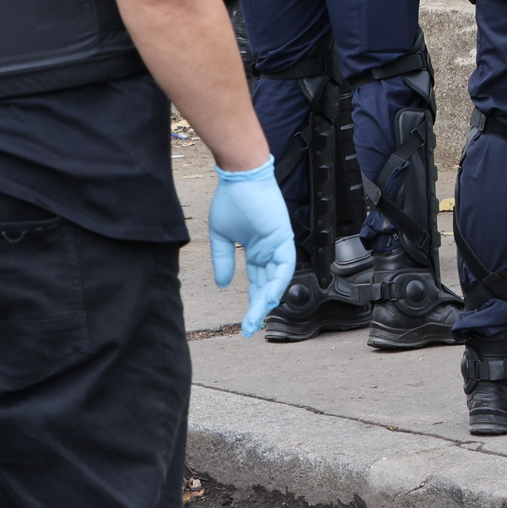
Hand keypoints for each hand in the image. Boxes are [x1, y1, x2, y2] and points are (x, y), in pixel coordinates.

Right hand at [207, 158, 294, 336]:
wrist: (239, 178)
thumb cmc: (231, 201)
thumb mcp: (222, 237)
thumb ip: (223, 261)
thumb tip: (222, 284)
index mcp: (256, 251)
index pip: (256, 283)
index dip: (251, 302)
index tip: (244, 322)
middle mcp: (269, 251)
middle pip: (267, 286)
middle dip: (259, 308)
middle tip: (250, 328)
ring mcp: (277, 245)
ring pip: (277, 279)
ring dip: (268, 299)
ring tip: (256, 318)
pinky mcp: (283, 237)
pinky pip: (285, 265)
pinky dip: (278, 281)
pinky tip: (269, 298)